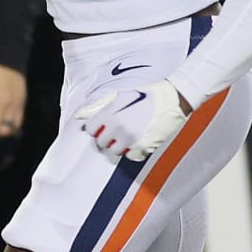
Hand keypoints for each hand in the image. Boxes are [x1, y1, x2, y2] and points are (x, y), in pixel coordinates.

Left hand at [75, 80, 189, 161]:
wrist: (172, 98)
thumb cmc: (146, 95)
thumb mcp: (120, 96)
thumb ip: (99, 107)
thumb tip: (79, 116)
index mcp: (110, 114)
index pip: (91, 130)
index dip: (97, 128)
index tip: (104, 126)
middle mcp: (118, 128)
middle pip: (102, 142)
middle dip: (108, 137)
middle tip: (119, 130)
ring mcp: (130, 139)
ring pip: (115, 151)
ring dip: (121, 145)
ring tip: (130, 134)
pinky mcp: (143, 147)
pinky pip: (131, 156)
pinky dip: (135, 150)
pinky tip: (140, 138)